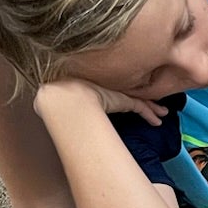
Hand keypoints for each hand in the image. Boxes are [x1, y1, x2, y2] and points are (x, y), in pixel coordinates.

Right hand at [34, 76, 169, 126]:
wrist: (63, 96)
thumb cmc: (57, 98)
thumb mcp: (58, 98)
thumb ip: (58, 102)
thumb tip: (45, 109)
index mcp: (91, 86)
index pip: (111, 91)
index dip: (121, 95)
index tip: (129, 99)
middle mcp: (106, 86)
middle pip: (128, 92)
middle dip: (142, 99)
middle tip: (154, 105)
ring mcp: (115, 92)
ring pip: (138, 99)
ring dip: (151, 108)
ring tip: (162, 113)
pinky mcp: (123, 100)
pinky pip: (141, 107)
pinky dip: (150, 114)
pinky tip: (157, 121)